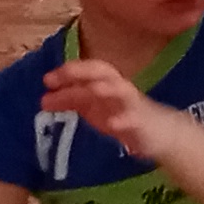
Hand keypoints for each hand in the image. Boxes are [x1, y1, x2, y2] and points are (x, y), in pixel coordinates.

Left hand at [40, 56, 178, 160]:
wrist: (159, 133)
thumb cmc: (122, 115)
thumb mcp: (93, 107)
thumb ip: (71, 100)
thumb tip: (45, 98)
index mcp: (107, 83)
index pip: (89, 69)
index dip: (70, 71)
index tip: (47, 79)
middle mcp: (120, 88)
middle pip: (102, 72)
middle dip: (80, 72)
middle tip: (54, 79)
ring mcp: (133, 105)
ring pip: (121, 90)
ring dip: (105, 89)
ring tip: (90, 90)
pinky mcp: (143, 123)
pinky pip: (134, 120)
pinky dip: (123, 121)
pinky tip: (112, 125)